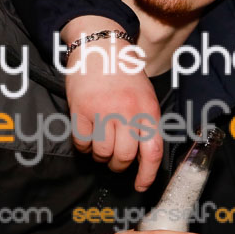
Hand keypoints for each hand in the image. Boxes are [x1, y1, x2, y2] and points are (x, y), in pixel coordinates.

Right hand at [62, 17, 162, 191]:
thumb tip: (143, 158)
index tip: (140, 186)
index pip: (152, 151)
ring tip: (101, 146)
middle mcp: (127, 112)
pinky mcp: (81, 110)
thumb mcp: (145, 97)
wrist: (101, 47)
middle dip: (119, 165)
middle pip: (124, 156)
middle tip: (115, 160)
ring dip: (100, 156)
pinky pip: (82, 142)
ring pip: (102, 152)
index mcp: (148, 110)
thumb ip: (146, 124)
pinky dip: (84, 146)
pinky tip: (88, 137)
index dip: (147, 174)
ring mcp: (103, 111)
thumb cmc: (125, 74)